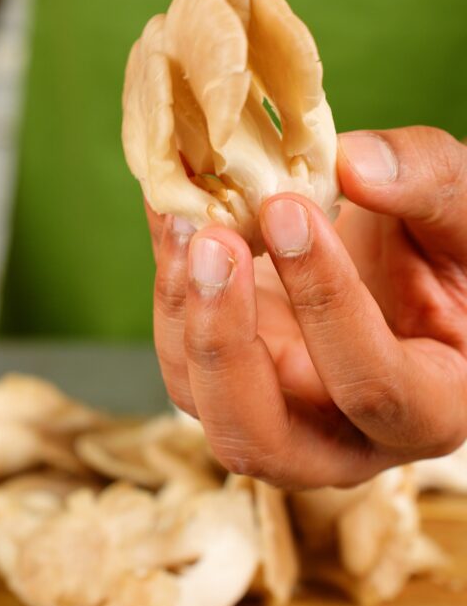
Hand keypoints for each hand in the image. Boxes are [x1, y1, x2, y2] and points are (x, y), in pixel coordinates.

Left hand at [146, 127, 466, 486]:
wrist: (406, 248)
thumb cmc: (448, 241)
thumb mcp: (463, 206)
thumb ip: (427, 182)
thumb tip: (353, 165)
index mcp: (428, 408)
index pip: (371, 385)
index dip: (325, 302)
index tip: (288, 210)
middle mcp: (343, 434)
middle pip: (261, 440)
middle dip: (223, 343)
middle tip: (212, 240)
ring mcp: (276, 408)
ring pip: (200, 398)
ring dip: (181, 309)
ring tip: (185, 218)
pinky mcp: (232, 369)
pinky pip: (180, 351)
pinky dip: (169, 285)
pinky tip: (175, 216)